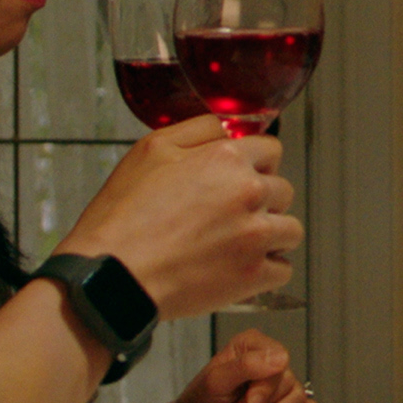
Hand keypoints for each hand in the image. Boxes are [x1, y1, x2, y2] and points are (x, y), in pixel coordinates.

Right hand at [60, 116, 299, 318]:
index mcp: (227, 159)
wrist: (112, 275)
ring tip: (236, 243)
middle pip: (283, 190)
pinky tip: (239, 268)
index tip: (241, 179)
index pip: (272, 150)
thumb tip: (229, 127)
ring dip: (270, 235)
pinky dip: (265, 271)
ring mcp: (255, 236)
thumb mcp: (151, 150)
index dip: (255, 165)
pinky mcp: (253, 275)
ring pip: (290, 230)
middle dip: (261, 201)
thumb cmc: (123, 217)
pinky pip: (282, 269)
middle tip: (229, 215)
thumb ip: (199, 130)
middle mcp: (249, 193)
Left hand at [165, 329, 315, 402]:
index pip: (278, 357)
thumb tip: (280, 357)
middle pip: (287, 381)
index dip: (265, 384)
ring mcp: (280, 386)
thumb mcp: (215, 382)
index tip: (248, 402)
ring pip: (297, 398)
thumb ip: (245, 366)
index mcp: (252, 346)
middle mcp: (269, 362)